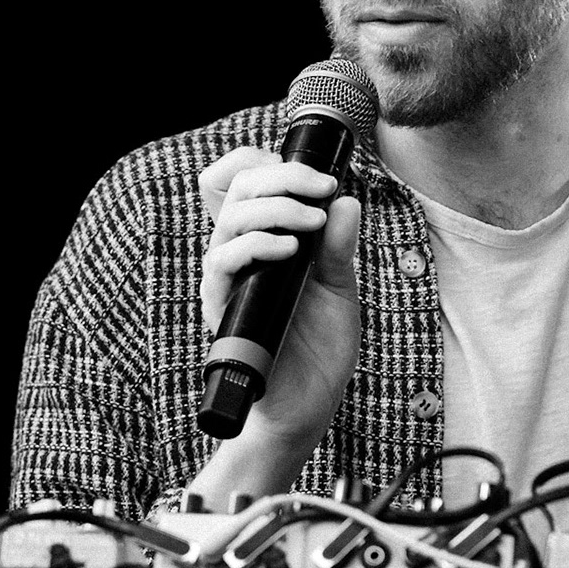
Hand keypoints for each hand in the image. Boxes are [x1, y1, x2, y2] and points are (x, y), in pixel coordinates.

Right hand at [197, 146, 362, 471]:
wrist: (308, 404)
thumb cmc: (318, 347)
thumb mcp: (340, 288)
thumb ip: (338, 247)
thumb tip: (345, 202)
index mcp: (268, 239)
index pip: (247, 181)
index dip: (268, 163)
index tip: (317, 175)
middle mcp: (242, 252)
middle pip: (238, 187)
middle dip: (282, 176)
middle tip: (323, 189)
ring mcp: (230, 278)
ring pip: (230, 217)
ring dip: (275, 208)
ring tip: (311, 220)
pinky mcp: (223, 306)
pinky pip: (222, 262)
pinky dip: (254, 245)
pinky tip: (288, 250)